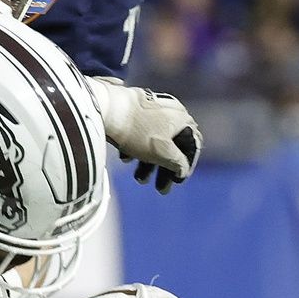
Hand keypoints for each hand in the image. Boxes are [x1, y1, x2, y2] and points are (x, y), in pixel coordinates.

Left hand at [89, 76, 201, 193]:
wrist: (106, 108)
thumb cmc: (138, 132)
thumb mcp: (163, 153)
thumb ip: (177, 163)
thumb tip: (182, 170)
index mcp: (182, 118)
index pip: (192, 146)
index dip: (186, 166)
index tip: (177, 181)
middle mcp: (171, 109)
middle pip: (172, 145)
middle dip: (164, 170)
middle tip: (160, 189)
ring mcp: (152, 107)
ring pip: (155, 140)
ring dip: (149, 163)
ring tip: (138, 178)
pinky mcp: (134, 108)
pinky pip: (140, 133)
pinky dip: (137, 148)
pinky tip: (125, 157)